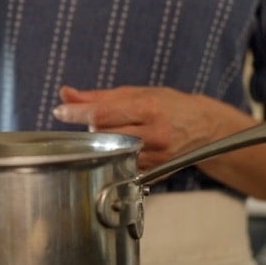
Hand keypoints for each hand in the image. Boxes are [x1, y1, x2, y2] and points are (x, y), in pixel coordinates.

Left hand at [52, 85, 255, 170]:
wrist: (205, 128)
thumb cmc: (168, 104)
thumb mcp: (136, 92)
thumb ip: (98, 96)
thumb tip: (66, 94)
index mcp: (148, 108)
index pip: (103, 113)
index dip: (77, 113)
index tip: (60, 111)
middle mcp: (154, 134)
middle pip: (104, 134)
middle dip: (91, 126)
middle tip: (92, 119)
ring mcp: (155, 156)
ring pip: (111, 151)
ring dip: (103, 141)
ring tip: (114, 130)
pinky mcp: (155, 172)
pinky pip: (122, 163)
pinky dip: (115, 153)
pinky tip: (124, 145)